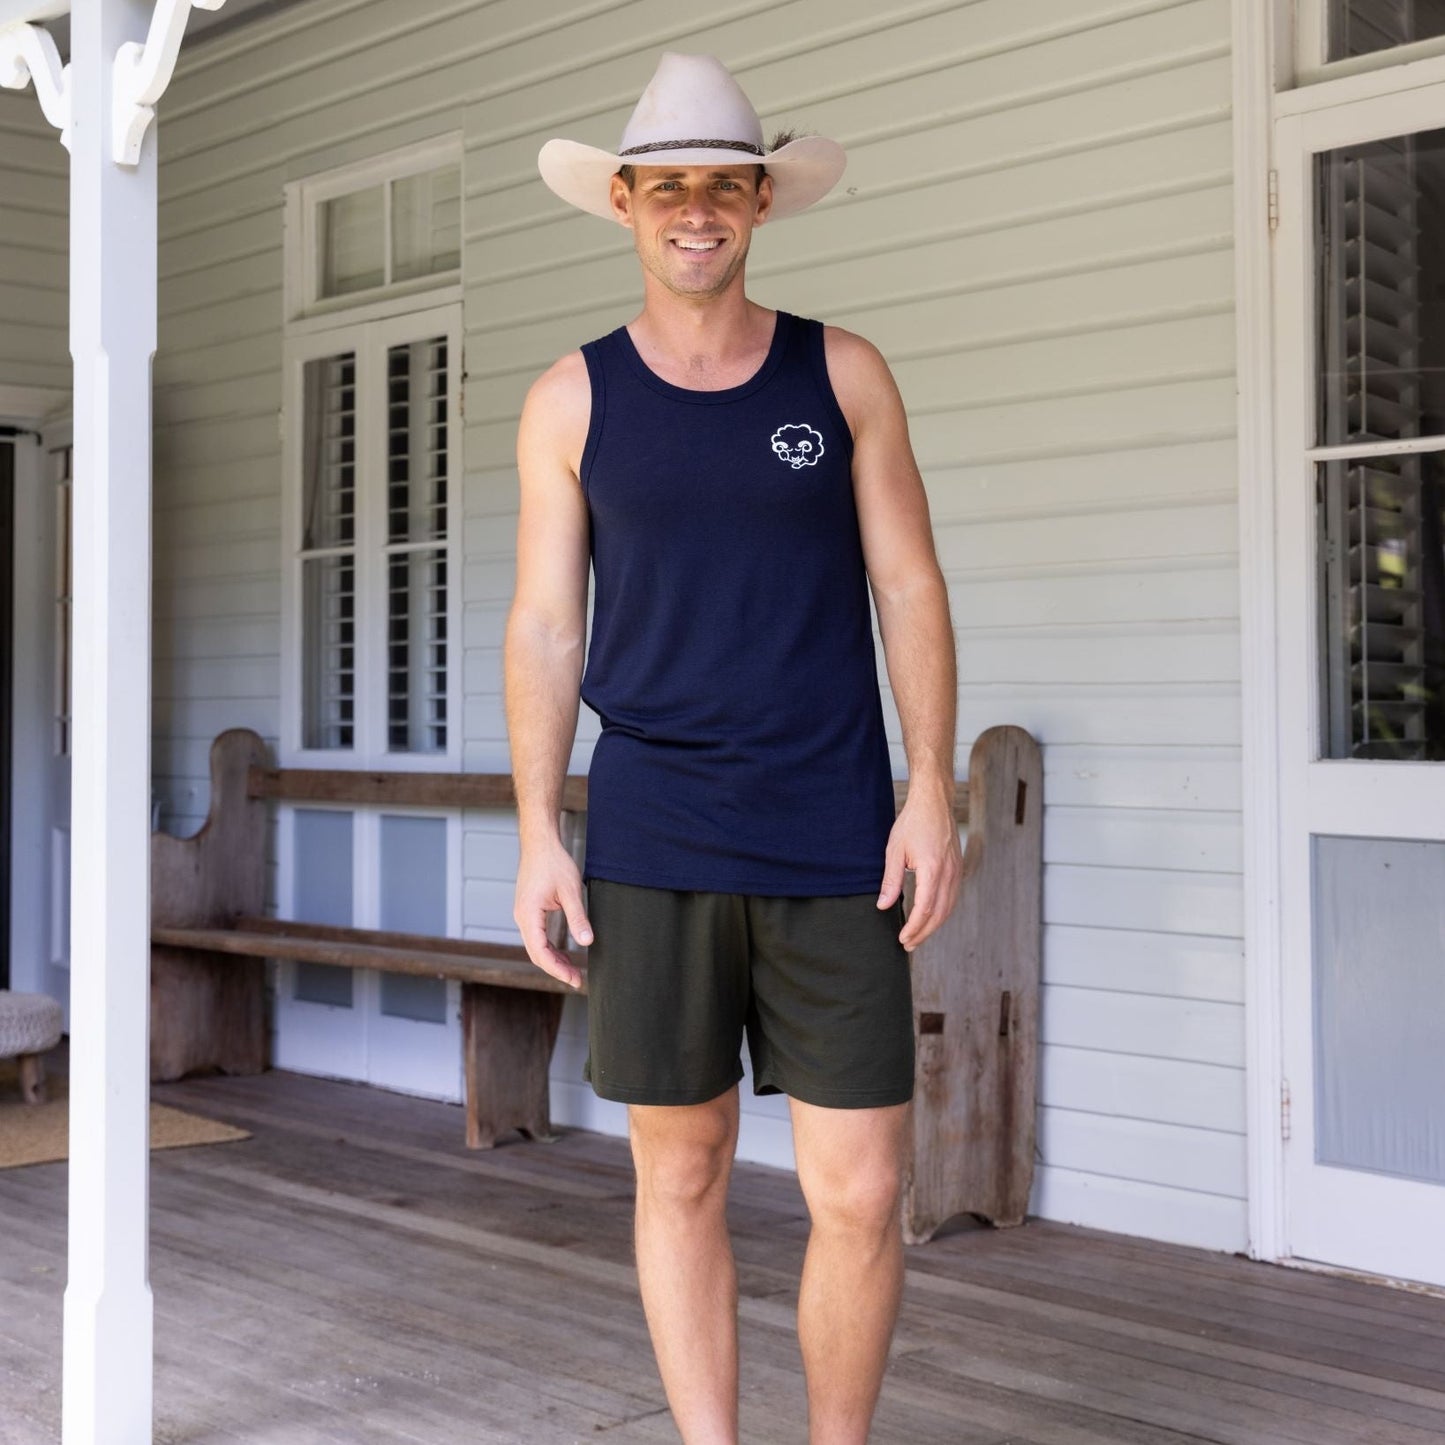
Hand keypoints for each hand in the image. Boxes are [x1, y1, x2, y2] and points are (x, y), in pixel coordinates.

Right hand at [513, 838, 591, 987]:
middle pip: (535, 953)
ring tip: (572, 970)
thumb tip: (586, 941)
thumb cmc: (553, 862)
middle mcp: (521, 917)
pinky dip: (549, 948)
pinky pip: (536, 936)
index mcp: (528, 914)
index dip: (557, 969)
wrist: (540, 843)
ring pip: (535, 946)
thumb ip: (578, 917)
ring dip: (552, 960)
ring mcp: (523, 914)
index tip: (574, 979)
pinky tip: (563, 954)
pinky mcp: (528, 911)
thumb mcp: (571, 891)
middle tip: (577, 980)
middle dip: (556, 969)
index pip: (540, 951)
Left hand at [877, 785, 962, 951]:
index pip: (924, 909)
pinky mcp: (958, 868)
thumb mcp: (894, 850)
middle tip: (908, 945)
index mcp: (932, 870)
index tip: (902, 939)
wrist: (934, 802)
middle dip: (923, 933)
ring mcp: (956, 871)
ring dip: (934, 925)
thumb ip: (890, 881)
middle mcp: (949, 873)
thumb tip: (883, 906)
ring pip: (948, 908)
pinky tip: (931, 917)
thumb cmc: (913, 823)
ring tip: (918, 936)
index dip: (914, 928)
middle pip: (939, 914)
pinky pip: (953, 897)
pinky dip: (942, 912)